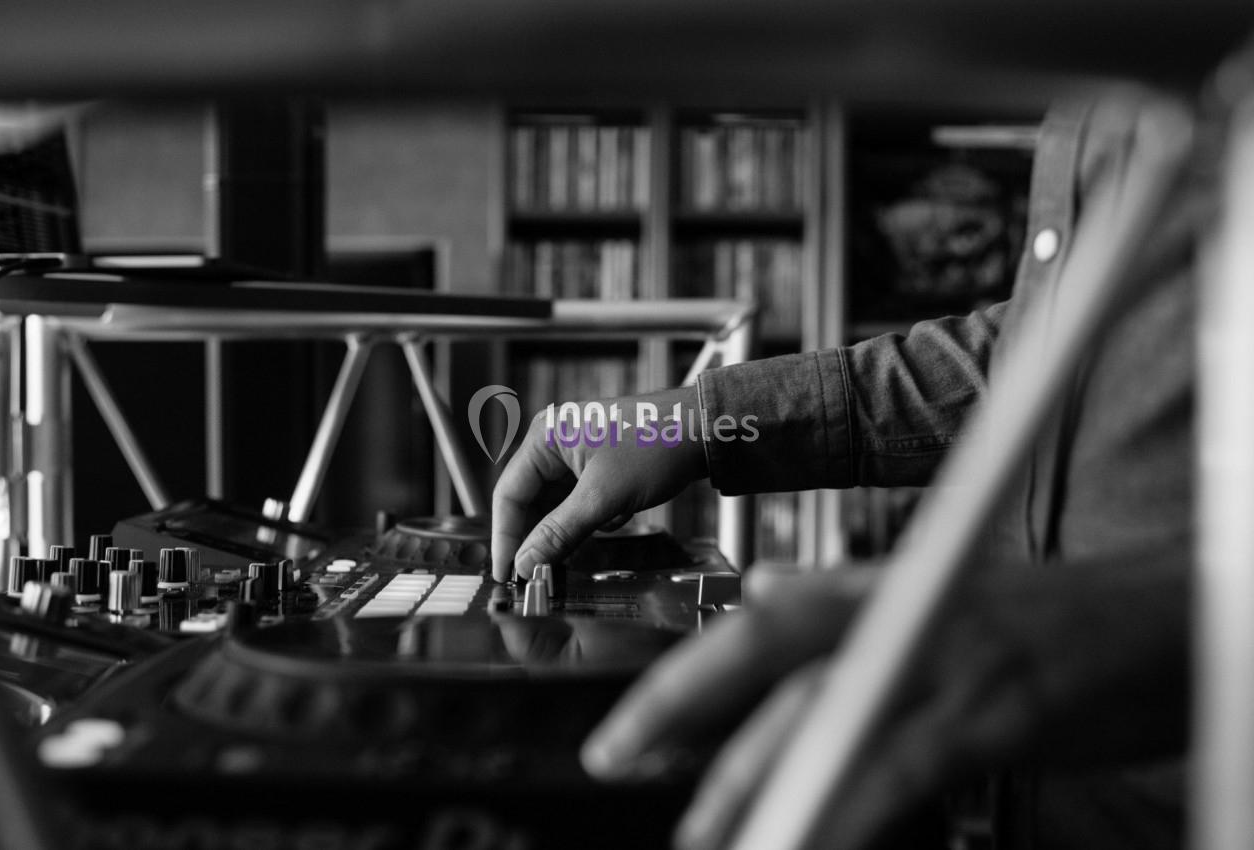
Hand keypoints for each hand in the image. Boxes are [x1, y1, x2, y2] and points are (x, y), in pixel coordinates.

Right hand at [491, 385, 708, 581]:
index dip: (505, 539)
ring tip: (583, 544)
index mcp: (545, 437)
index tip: (507, 574)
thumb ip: (559, 533)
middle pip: (530, 501)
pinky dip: (593, 518)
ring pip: (556, 505)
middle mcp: (555, 442)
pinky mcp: (598, 466)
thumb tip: (526, 563)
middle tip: (538, 573)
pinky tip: (616, 516)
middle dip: (539, 536)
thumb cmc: (657, 444)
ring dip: (569, 529)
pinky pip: (580, 502)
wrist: (705, 429)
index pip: (509, 495)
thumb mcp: (602, 497)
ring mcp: (577, 454)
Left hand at [583, 555, 1189, 849]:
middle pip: (766, 651)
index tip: (623, 735)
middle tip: (616, 760)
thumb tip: (758, 594)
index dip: (682, 678)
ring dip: (751, 783)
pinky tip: (809, 838)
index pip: (757, 622)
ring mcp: (943, 662)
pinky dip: (844, 811)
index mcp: (878, 591)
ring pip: (821, 714)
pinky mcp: (990, 715)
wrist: (1157, 619)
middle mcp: (897, 614)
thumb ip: (841, 599)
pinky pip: (895, 769)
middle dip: (678, 711)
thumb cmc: (1049, 620)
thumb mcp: (936, 593)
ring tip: (704, 840)